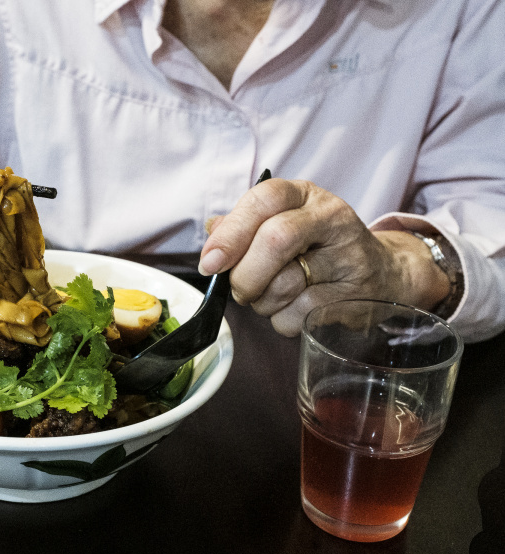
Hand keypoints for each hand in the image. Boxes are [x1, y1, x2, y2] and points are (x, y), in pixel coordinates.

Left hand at [198, 178, 450, 335]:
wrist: (380, 273)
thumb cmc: (315, 248)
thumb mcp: (280, 224)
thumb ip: (242, 226)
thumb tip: (212, 232)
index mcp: (303, 194)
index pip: (263, 199)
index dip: (231, 232)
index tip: (210, 262)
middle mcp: (330, 217)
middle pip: (274, 241)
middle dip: (244, 275)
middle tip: (239, 290)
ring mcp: (348, 255)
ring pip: (283, 286)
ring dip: (262, 303)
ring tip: (273, 296)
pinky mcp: (355, 294)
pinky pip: (298, 316)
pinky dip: (283, 321)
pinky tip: (295, 309)